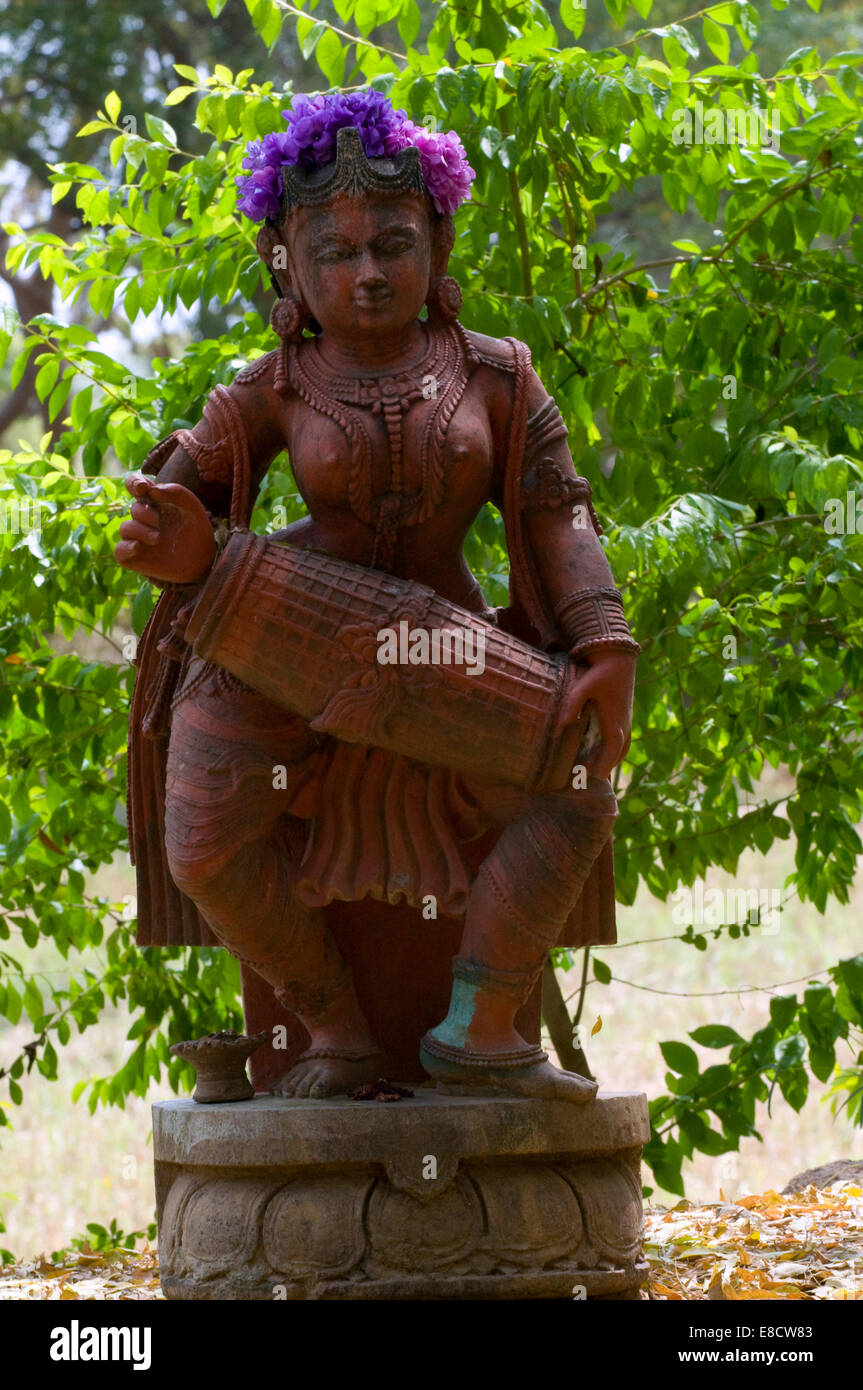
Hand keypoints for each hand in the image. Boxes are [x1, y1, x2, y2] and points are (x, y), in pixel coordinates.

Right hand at [114, 473, 216, 583]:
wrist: (203, 559)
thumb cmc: (196, 530)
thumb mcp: (191, 506)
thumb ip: (176, 492)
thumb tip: (152, 490)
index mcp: (154, 502)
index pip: (135, 485)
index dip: (134, 482)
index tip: (143, 488)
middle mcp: (143, 519)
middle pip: (135, 509)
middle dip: (145, 512)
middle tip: (160, 522)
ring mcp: (137, 538)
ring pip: (125, 528)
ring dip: (140, 531)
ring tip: (158, 539)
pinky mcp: (135, 557)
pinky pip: (119, 551)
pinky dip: (125, 548)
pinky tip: (138, 547)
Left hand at [559, 648, 635, 781]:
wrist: (618, 658)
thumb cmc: (598, 673)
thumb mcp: (581, 688)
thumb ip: (571, 707)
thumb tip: (559, 728)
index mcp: (614, 720)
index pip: (612, 750)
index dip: (604, 765)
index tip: (593, 777)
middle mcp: (624, 723)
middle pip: (618, 753)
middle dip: (605, 767)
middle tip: (587, 778)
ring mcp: (627, 720)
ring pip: (623, 748)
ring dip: (611, 759)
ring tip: (593, 770)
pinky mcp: (626, 715)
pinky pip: (624, 740)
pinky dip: (615, 750)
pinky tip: (603, 753)